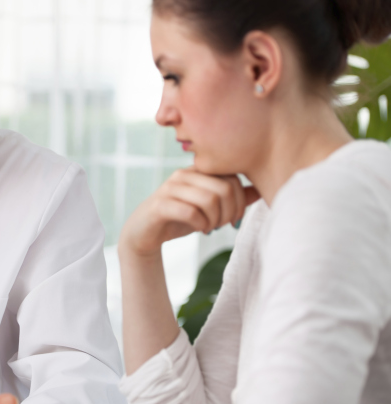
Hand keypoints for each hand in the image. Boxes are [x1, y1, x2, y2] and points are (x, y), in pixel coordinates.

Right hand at [121, 168, 259, 256]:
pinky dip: (201, 224)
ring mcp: (171, 188)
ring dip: (215, 220)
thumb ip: (232, 197)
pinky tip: (200, 229)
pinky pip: (190, 212)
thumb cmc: (180, 217)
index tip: (235, 218)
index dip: (241, 202)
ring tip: (210, 228)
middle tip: (224, 225)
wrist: (144, 232)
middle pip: (224, 189)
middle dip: (230, 213)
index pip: (233, 179)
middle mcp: (184, 174)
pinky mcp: (160, 204)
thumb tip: (260, 190)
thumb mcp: (209, 207)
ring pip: (209, 200)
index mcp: (198, 171)